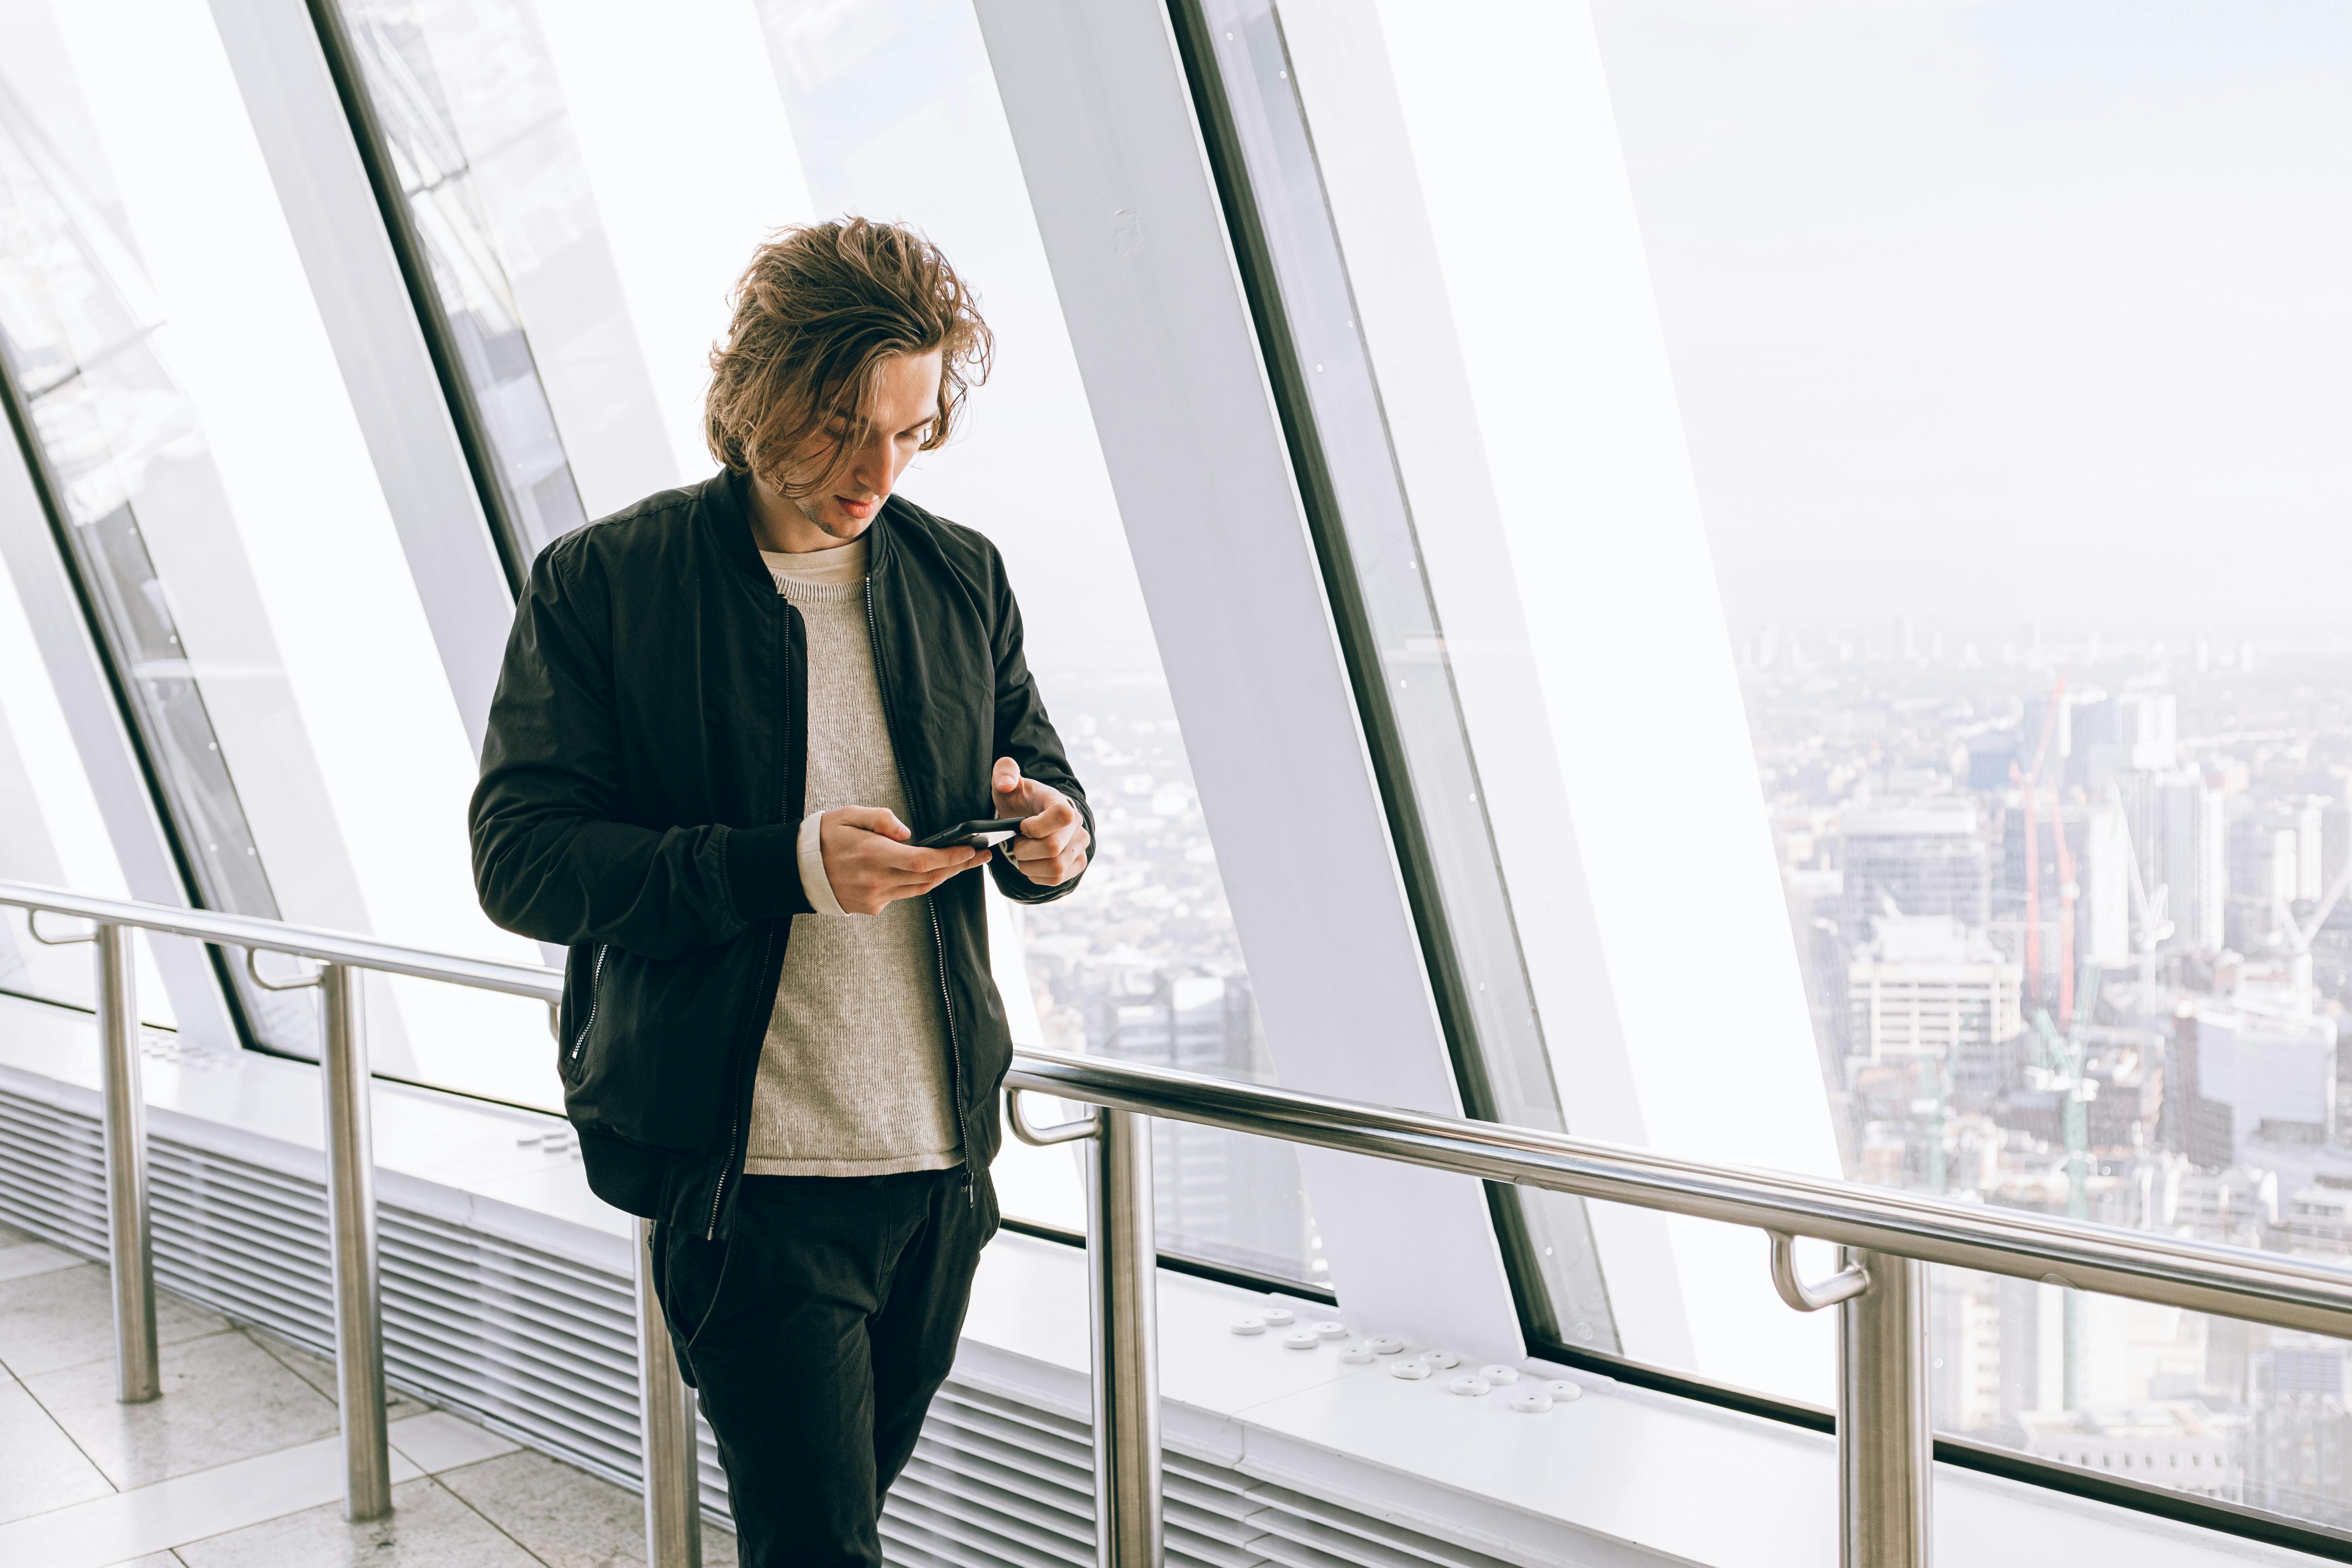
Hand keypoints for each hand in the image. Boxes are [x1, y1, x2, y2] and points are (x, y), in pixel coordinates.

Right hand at [819, 806, 986, 914]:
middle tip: (981, 855)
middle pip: (929, 877)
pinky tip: (929, 871)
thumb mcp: (848, 815)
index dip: (950, 857)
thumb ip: (881, 819)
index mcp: (872, 855)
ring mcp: (875, 898)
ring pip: (920, 889)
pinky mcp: (872, 907)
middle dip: (958, 866)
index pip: (922, 860)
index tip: (971, 849)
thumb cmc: (823, 837)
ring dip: (944, 876)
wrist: (796, 869)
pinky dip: (917, 883)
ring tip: (964, 862)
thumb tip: (908, 832)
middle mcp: (877, 880)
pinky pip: (903, 895)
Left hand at [993, 757, 1089, 886]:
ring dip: (1030, 866)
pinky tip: (1032, 864)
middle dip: (1025, 851)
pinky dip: (1037, 876)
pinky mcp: (1078, 863)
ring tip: (1024, 854)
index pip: (1061, 816)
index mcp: (1061, 802)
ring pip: (1055, 869)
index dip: (1035, 827)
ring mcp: (1080, 846)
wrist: (1036, 814)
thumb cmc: (1020, 799)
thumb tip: (1007, 785)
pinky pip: (1057, 879)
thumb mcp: (1007, 781)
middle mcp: (1077, 825)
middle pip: (1052, 849)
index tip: (1021, 826)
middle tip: (1017, 843)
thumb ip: (1004, 772)